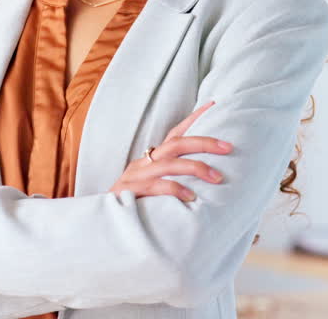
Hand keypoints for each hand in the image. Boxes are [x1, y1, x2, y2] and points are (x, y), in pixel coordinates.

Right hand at [107, 99, 232, 201]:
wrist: (99, 223)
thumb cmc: (131, 206)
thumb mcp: (151, 188)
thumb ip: (170, 180)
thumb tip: (202, 177)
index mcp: (150, 160)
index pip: (174, 134)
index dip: (194, 119)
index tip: (214, 105)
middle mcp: (143, 163)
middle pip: (176, 144)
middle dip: (204, 143)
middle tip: (228, 147)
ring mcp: (136, 176)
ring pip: (169, 164)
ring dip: (196, 168)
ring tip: (217, 177)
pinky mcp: (130, 191)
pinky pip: (157, 187)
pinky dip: (176, 189)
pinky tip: (192, 197)